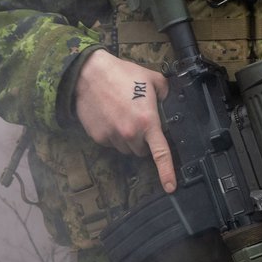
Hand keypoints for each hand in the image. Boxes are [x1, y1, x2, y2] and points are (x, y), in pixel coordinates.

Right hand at [74, 49, 174, 191]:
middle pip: (142, 151)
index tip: (171, 186)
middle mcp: (130, 134)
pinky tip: (111, 116)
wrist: (90, 74)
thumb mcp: (152, 78)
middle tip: (139, 119)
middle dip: (143, 140)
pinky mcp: (98, 138)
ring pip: (126, 148)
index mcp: (148, 122)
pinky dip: (113, 134)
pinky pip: (111, 143)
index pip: (160, 153)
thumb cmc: (122, 74)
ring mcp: (112, 137)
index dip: (167, 172)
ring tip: (123, 113)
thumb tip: (167, 101)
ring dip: (128, 138)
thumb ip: (165, 93)